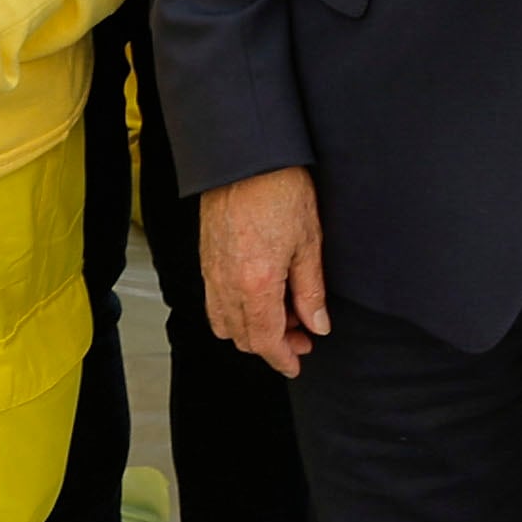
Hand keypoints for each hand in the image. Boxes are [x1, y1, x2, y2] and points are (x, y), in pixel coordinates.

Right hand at [199, 166, 331, 373]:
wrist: (245, 156)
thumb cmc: (278, 190)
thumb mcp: (309, 243)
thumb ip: (310, 290)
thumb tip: (316, 323)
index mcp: (256, 285)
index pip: (266, 340)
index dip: (283, 359)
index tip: (296, 364)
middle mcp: (227, 284)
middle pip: (243, 337)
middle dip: (271, 345)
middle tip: (301, 335)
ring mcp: (211, 271)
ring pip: (224, 322)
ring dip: (251, 330)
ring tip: (280, 316)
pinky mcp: (205, 258)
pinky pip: (213, 301)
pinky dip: (233, 312)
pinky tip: (257, 297)